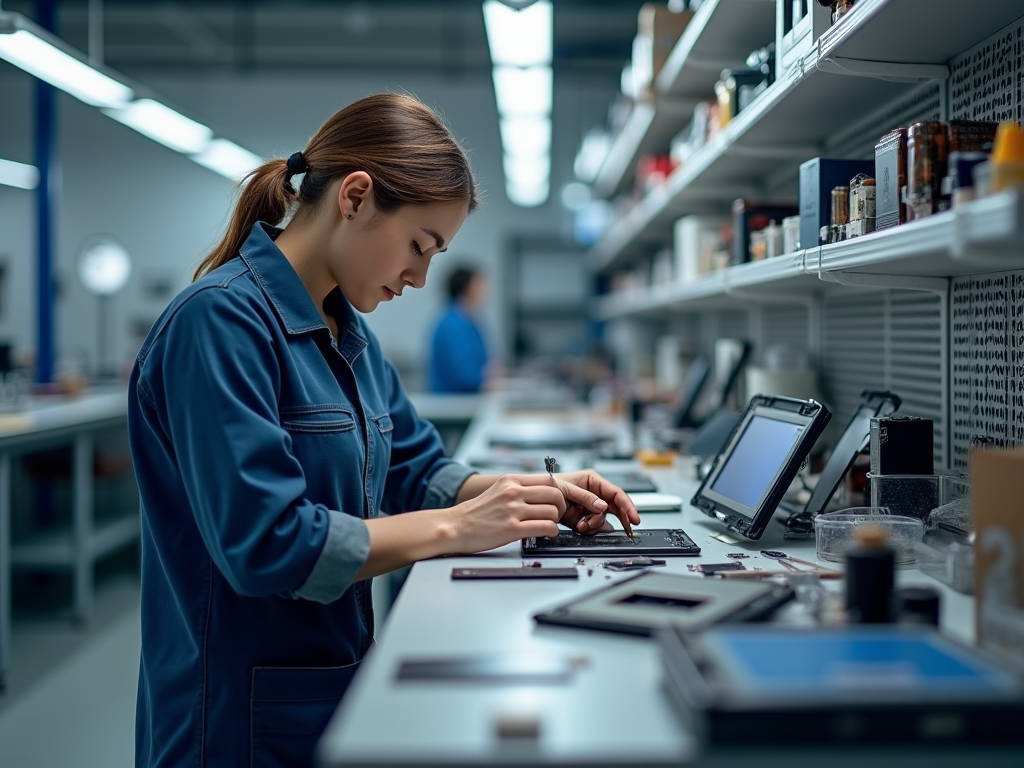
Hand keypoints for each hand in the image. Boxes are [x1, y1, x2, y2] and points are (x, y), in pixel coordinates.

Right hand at [448, 474, 564, 552]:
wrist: (455, 527)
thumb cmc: (476, 513)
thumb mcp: (497, 490)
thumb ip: (518, 488)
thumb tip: (542, 492)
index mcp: (510, 480)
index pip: (548, 479)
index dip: (557, 491)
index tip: (557, 501)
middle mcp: (513, 492)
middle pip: (555, 494)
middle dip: (561, 506)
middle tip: (556, 515)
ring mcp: (513, 510)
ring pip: (552, 511)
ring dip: (556, 521)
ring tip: (549, 526)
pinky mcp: (512, 529)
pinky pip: (545, 527)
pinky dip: (552, 532)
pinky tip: (547, 534)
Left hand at [550, 470, 640, 535]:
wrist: (534, 500)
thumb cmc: (548, 486)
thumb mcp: (567, 489)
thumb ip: (586, 498)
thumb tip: (603, 506)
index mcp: (593, 481)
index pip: (616, 493)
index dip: (628, 506)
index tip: (634, 518)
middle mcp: (595, 494)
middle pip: (615, 508)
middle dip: (619, 518)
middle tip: (628, 528)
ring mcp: (590, 507)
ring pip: (604, 520)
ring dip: (594, 525)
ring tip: (582, 525)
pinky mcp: (583, 518)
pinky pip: (594, 527)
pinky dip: (590, 529)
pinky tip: (583, 527)